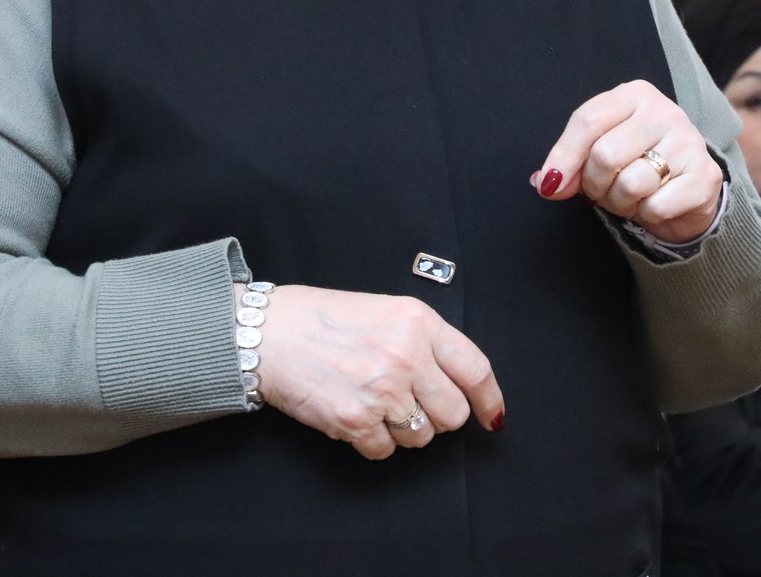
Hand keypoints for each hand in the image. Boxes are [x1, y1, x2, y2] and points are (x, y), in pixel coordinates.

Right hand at [255, 284, 504, 460]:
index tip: (492, 416)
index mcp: (418, 321)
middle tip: (408, 402)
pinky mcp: (355, 419)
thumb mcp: (385, 311)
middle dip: (435, 415)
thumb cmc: (322, 319)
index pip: (475, 369)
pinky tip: (353, 414)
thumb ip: (424, 341)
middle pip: (453, 414)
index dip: (488, 399)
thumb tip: (458, 383)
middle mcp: (406, 355)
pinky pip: (384, 450)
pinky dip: (371, 441)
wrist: (268, 333)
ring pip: (421, 437)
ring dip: (401, 429)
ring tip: (372, 402)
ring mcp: (382, 389)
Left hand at [532, 79, 723, 244]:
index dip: (563, 157)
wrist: (688, 188)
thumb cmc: (636, 163)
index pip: (587, 120)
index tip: (551, 183)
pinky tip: (654, 205)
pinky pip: (656, 206)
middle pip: (605, 155)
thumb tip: (546, 182)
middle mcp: (664, 112)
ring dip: (620, 202)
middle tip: (603, 190)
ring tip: (629, 197)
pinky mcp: (705, 176)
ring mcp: (689, 142)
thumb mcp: (599, 152)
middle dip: (595, 185)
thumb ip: (570, 162)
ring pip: (630, 184)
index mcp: (634, 95)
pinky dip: (646, 215)